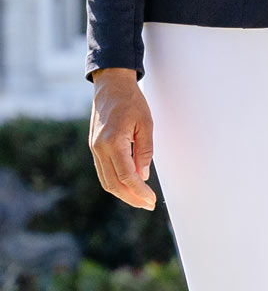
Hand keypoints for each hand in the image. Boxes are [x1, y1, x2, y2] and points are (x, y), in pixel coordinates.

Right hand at [89, 69, 157, 209]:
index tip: (151, 200)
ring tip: (140, 199)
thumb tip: (143, 176)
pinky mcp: (94, 147)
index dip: (139, 192)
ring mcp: (94, 148)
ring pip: (106, 180)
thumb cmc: (131, 101)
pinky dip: (115, 182)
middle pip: (113, 184)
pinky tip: (129, 186)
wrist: (111, 85)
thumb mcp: (146, 124)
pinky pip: (103, 171)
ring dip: (122, 193)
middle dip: (131, 198)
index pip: (126, 176)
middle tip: (148, 204)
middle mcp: (99, 148)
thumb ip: (144, 151)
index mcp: (113, 141)